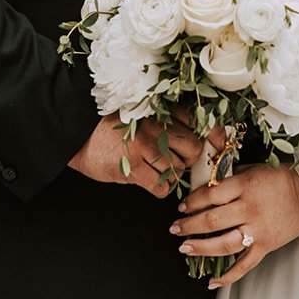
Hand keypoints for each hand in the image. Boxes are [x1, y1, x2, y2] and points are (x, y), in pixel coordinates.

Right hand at [68, 113, 205, 197]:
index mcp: (162, 109)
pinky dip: (159, 188)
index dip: (216, 135)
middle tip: (174, 161)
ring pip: (177, 171)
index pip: (201, 121)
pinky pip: (161, 187)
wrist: (77, 134)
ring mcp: (145, 147)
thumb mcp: (143, 113)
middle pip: (194, 151)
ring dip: (170, 175)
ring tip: (154, 169)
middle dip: (187, 160)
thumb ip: (170, 121)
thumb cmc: (112, 127)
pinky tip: (148, 180)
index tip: (221, 145)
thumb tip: (201, 137)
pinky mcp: (133, 168)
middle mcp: (157, 126)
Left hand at [169, 164, 298, 286]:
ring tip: (184, 247)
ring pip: (223, 244)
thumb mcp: (255, 168)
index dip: (192, 201)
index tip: (182, 206)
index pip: (211, 195)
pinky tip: (212, 282)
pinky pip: (244, 265)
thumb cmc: (283, 179)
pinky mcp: (265, 246)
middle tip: (175, 228)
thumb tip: (206, 182)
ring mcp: (258, 230)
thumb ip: (231, 176)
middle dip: (189, 225)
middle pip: (212, 220)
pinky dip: (228, 277)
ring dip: (200, 247)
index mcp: (246, 186)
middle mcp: (250, 209)